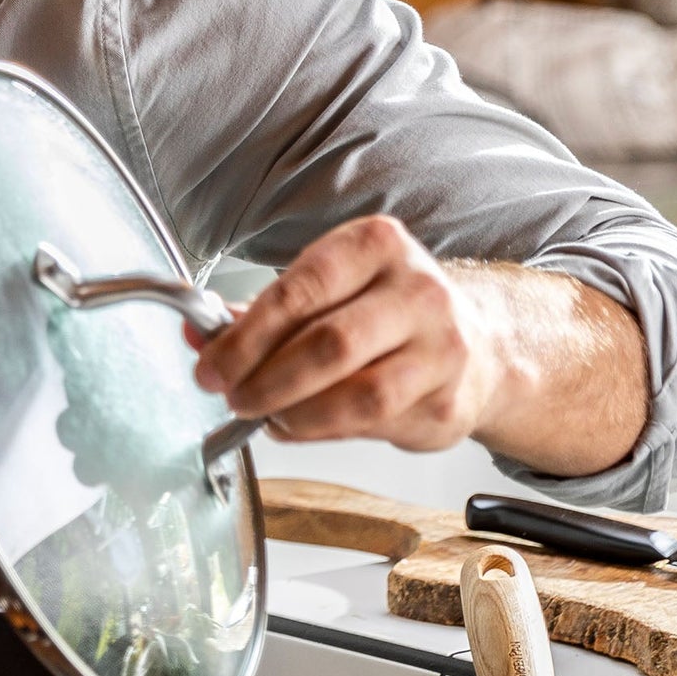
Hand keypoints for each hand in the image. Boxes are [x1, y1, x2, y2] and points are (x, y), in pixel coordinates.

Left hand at [188, 216, 649, 475]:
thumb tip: (198, 333)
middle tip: (233, 396)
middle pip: (327, 344)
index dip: (246, 336)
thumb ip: (261, 312)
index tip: (212, 365)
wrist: (477, 343)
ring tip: (268, 414)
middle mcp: (418, 290)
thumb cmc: (383, 312)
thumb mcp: (327, 289)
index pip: (301, 289)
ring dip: (294, 413)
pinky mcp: (449, 401)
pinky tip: (301, 424)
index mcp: (377, 244)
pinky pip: (372, 425)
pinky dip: (323, 430)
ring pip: (355, 394)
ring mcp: (442, 348)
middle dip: (264, 379)